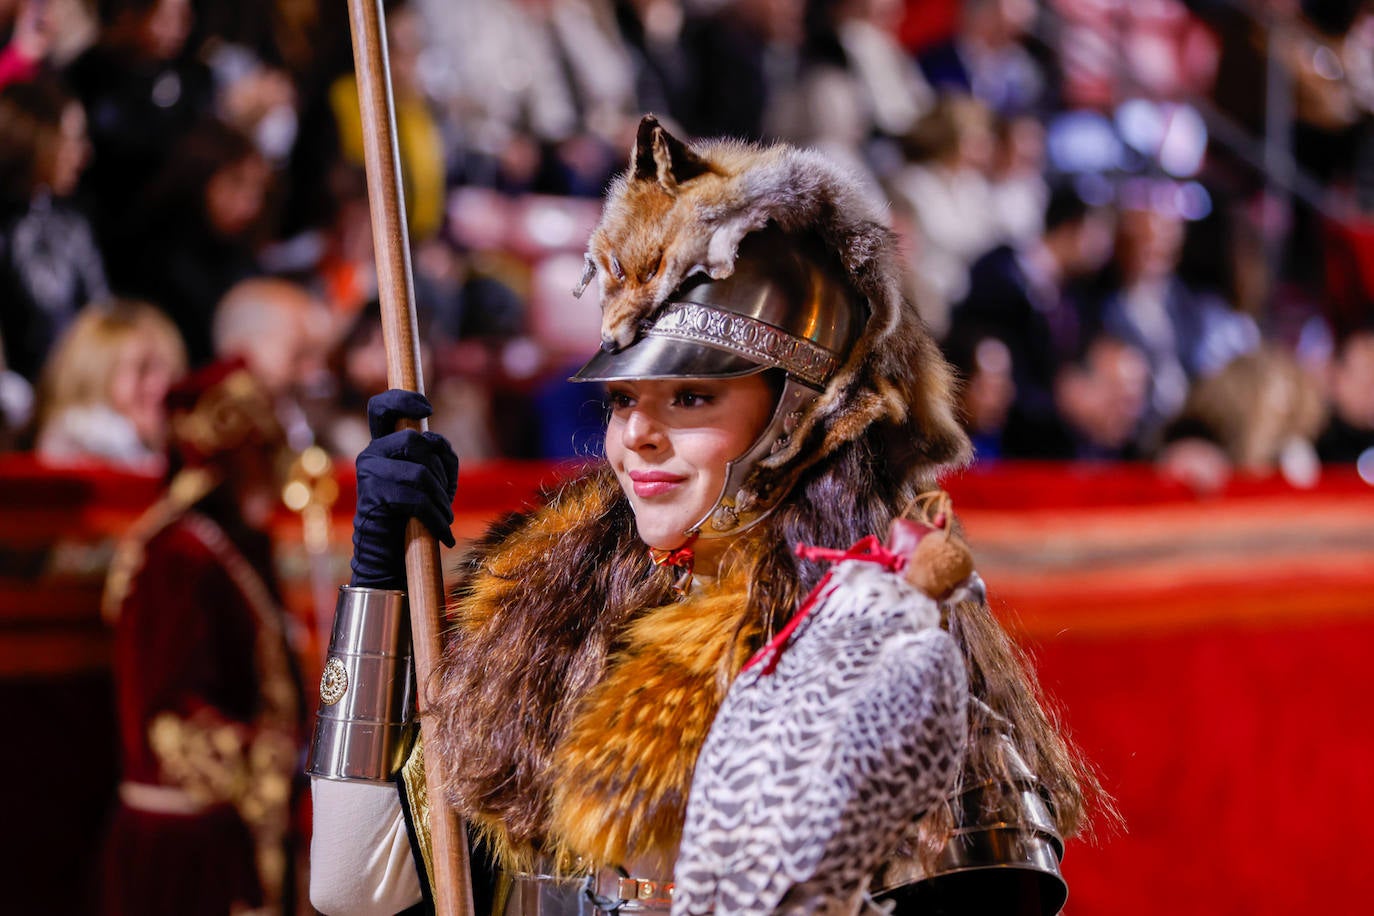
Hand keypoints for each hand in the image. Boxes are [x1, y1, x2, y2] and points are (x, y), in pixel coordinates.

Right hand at [350, 390, 458, 589]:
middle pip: (415, 440)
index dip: (403, 399)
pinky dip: (435, 516)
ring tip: (446, 518)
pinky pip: (415, 499)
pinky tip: (443, 532)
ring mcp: (368, 474)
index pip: (383, 408)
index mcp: (384, 444)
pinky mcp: (372, 497)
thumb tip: (441, 447)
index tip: (428, 409)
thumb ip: (438, 456)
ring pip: (419, 472)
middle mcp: (371, 454)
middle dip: (441, 469)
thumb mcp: (431, 479)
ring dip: (441, 498)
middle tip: (448, 495)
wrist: (388, 552)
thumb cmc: (413, 513)